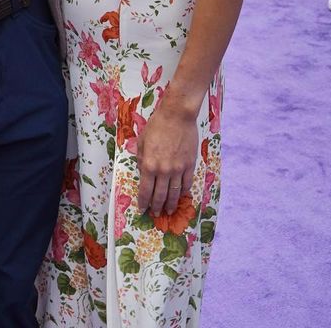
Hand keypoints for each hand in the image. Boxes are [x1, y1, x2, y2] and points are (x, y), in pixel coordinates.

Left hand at [135, 102, 198, 217]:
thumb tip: (143, 172)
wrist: (177, 115)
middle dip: (156, 207)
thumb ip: (141, 159)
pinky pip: (186, 184)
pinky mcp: (189, 165)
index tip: (142, 209)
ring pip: (174, 193)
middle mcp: (163, 170)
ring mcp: (178, 169)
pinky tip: (180, 196)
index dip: (143, 202)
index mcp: (149, 165)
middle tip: (156, 214)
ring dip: (170, 204)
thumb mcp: (142, 141)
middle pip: (159, 195)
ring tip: (168, 210)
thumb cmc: (157, 126)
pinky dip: (183, 192)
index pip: (145, 190)